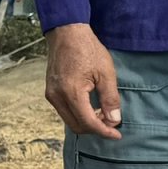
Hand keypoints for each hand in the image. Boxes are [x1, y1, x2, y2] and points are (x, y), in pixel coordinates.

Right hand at [45, 24, 120, 138]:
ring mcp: (51, 94)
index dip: (104, 131)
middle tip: (112, 124)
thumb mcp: (106, 73)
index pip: (88, 122)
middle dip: (95, 129)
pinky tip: (92, 108)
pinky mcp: (50, 91)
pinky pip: (64, 111)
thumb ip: (110, 98)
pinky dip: (78, 114)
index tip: (117, 135)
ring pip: (69, 120)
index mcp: (71, 92)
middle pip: (76, 126)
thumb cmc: (88, 50)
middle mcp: (56, 97)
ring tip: (104, 115)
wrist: (67, 34)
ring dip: (87, 123)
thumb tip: (114, 120)